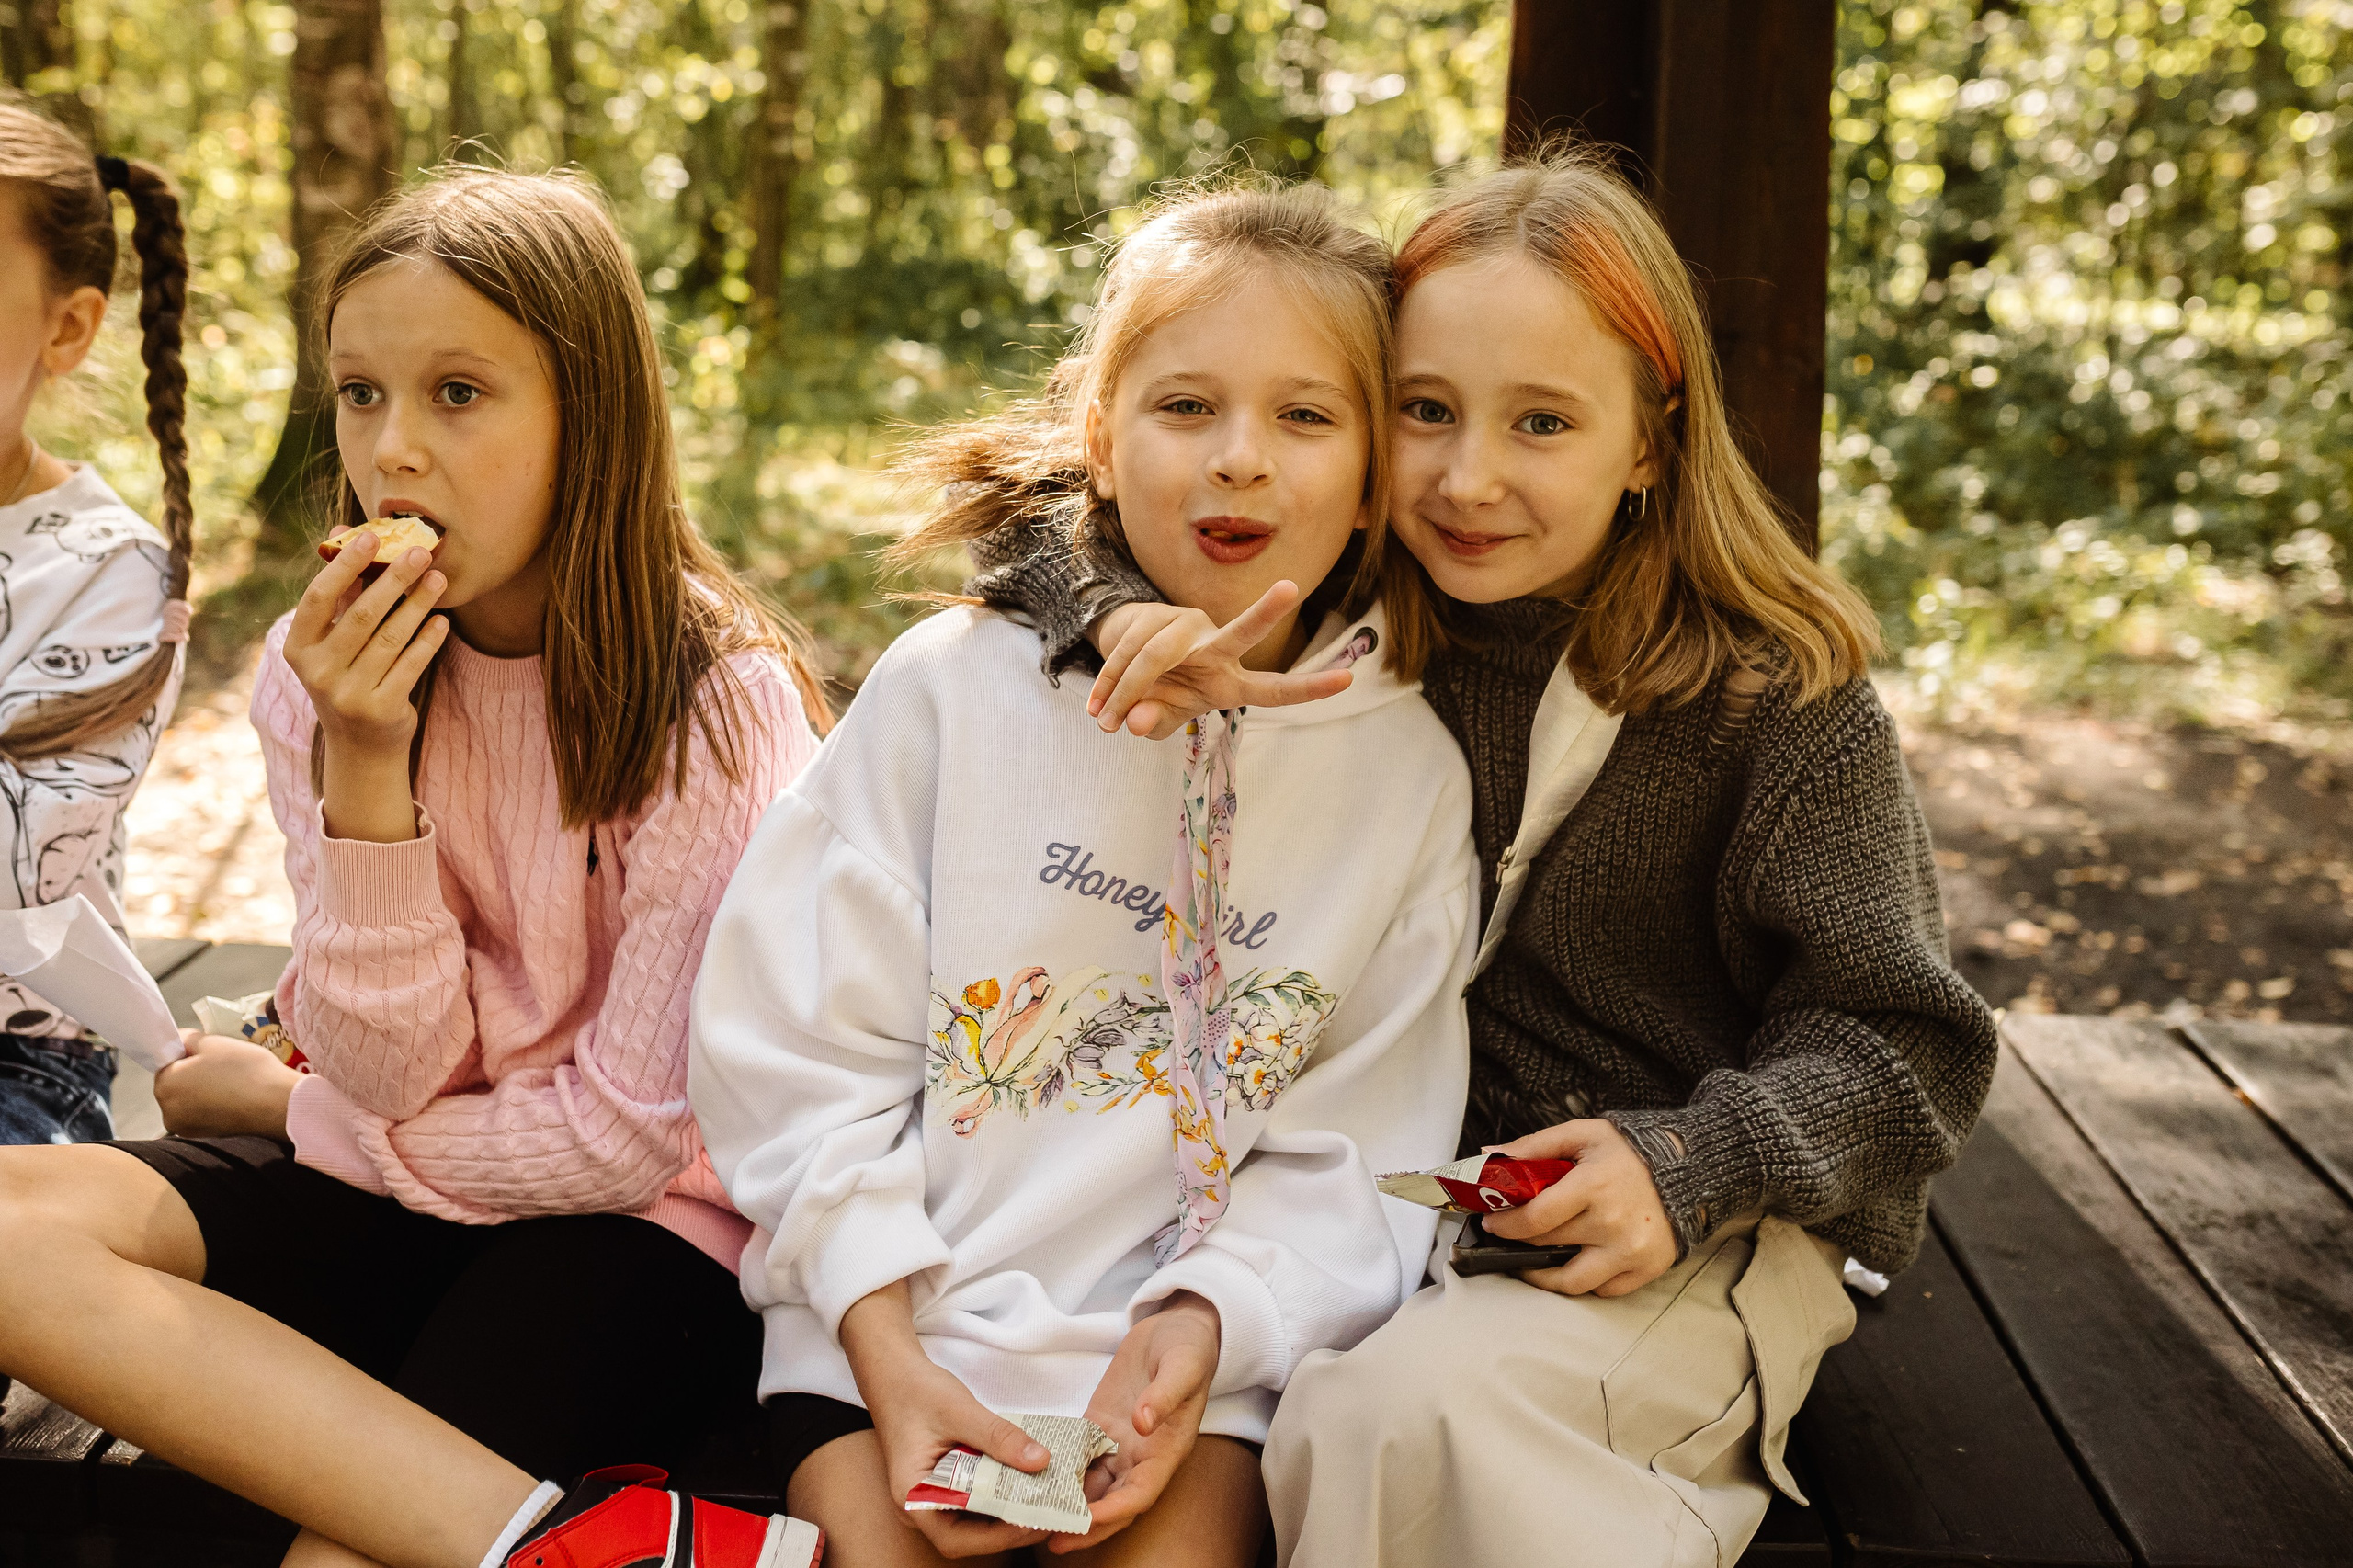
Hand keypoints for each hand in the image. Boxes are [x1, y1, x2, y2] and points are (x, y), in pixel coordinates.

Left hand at [153, 1031, 301, 1138]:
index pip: (167, 1063)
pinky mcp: (201, 1137)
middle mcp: (167, 1111)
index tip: (211, 1054)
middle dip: (192, 1075)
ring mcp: (184, 1127)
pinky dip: (211, 1106)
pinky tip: (232, 1099)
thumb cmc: (244, 1070)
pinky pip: (200, 1114)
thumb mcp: (214, 1042)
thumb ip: (187, 1039)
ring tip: (230, 1084)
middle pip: (175, 1084)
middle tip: (223, 1068)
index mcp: (165, 1085)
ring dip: (201, 1091)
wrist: (277, 1104)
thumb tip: (178, 1042)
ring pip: (187, 1100)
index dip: (187, 1055)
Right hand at [283, 530, 448, 842]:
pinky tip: (441, 621)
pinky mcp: (381, 710)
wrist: (360, 746)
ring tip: (438, 579)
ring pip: (390, 638)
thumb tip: (342, 530)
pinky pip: (410, 665)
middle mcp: (317, 672)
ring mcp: (348, 694)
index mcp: (298, 649)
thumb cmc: (347, 676)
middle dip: (394, 580)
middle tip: (421, 552)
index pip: (318, 599)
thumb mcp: (332, 642)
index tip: (370, 538)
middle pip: (361, 615)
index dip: (343, 567)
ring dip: (418, 605)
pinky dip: (428, 641)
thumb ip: (339, 592)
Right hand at [841, 1283, 1051, 1558]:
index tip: (1036, 1521)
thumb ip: (999, 1437)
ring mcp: (932, 1497)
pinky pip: (975, 1499)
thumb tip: (1041, 1460)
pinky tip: (1028, 1480)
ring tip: (1047, 1498)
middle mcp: (920, 1506)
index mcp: (912, 1497)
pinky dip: (1001, 1494)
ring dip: (1009, 1513)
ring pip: (975, 1520)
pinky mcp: (945, 1484)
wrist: (895, 1374)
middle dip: (1011, 1529)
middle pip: (969, 1536)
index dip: (999, 1537)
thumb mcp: (959, 1411)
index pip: (956, 1538)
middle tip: (1052, 1513)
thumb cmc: (916, 1392)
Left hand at [1054, 1291, 1220, 1552]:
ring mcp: (1119, 1441)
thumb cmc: (1189, 1348)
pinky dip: (1059, 1469)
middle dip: (1086, 1524)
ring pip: (1092, 1484)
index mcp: (1166, 1450)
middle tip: (1054, 1539)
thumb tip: (1143, 1423)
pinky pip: (1078, 1454)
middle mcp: (1142, 1455)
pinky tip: (1032, 1476)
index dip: (1114, 1511)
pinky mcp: (1100, 1424)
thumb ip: (1165, 1395)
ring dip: (1068, 1502)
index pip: (1139, 1494)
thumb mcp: (1183, 1365)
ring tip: (1035, 1516)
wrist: (1179, 1328)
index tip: (1086, 1521)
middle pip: (1113, 1501)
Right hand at [1086, 582, 1351, 740]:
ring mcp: (1186, 627)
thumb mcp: (1160, 719)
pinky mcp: (1154, 615)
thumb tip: (1135, 720)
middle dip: (1264, 613)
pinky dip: (1108, 682)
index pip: (1273, 688)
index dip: (1309, 689)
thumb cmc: (1157, 695)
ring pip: (1154, 658)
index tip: (1348, 679)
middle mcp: (1216, 648)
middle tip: (1289, 588)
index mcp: (1229, 682)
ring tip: (1101, 722)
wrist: (1124, 657)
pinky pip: (1126, 651)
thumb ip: (1155, 724)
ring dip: (1123, 692)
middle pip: (1241, 632)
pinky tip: (1097, 705)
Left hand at [1480, 1119, 1677, 1297]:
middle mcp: (1613, 1224)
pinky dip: (1583, 1280)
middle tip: (1509, 1234)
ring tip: (1531, 1261)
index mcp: (1594, 1186)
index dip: (1505, 1224)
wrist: (1689, 1168)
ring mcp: (1631, 1252)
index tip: (1491, 1221)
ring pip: (1571, 1282)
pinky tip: (1573, 1261)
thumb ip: (1533, 1146)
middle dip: (1519, 1242)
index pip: (1535, 1219)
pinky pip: (1603, 1290)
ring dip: (1543, 1274)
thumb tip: (1486, 1158)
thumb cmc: (1629, 1150)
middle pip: (1547, 1246)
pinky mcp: (1647, 1269)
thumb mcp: (1581, 1134)